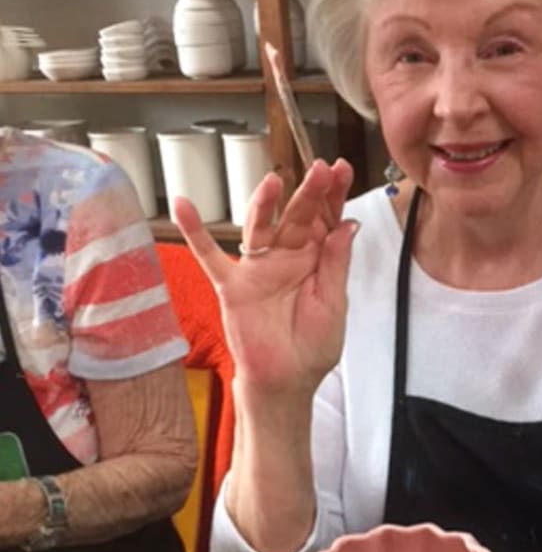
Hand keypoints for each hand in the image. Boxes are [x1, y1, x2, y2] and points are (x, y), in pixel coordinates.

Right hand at [175, 159, 357, 399]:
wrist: (287, 381)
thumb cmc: (313, 345)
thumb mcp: (334, 303)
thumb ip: (337, 262)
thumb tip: (349, 223)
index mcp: (317, 259)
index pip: (326, 218)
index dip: (333, 194)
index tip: (341, 169)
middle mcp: (287, 256)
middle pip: (297, 217)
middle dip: (308, 193)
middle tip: (318, 170)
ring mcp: (258, 268)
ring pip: (260, 227)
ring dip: (264, 203)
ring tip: (274, 181)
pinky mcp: (232, 285)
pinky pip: (210, 256)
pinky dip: (196, 232)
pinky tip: (182, 206)